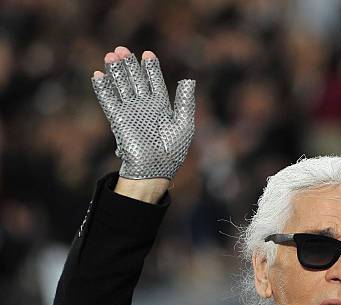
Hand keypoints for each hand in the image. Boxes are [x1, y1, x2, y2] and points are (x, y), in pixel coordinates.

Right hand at [91, 46, 195, 180]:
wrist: (155, 168)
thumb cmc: (173, 149)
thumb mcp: (184, 124)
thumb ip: (185, 101)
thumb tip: (189, 79)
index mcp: (161, 107)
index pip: (154, 82)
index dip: (150, 68)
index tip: (147, 53)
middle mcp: (145, 107)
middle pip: (135, 80)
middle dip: (129, 64)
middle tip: (122, 49)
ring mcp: (130, 112)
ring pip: (122, 86)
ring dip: (116, 71)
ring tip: (111, 55)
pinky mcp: (118, 119)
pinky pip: (109, 100)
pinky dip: (103, 88)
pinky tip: (98, 75)